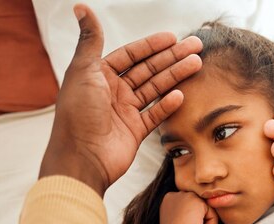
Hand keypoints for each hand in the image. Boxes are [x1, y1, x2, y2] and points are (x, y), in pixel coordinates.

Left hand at [39, 4, 201, 195]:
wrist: (81, 158)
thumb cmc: (77, 115)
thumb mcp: (83, 71)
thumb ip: (90, 40)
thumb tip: (82, 7)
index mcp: (99, 75)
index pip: (131, 55)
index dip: (152, 45)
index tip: (173, 38)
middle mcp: (113, 92)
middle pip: (148, 70)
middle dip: (171, 58)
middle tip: (195, 47)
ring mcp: (125, 112)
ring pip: (155, 89)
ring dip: (175, 77)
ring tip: (196, 64)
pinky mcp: (135, 131)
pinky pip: (155, 114)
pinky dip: (168, 104)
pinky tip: (181, 94)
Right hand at [145, 192, 217, 223]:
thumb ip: (186, 214)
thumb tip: (201, 214)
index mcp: (168, 200)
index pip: (191, 208)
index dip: (191, 223)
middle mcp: (175, 195)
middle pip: (200, 208)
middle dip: (198, 223)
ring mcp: (186, 196)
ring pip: (207, 211)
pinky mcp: (197, 202)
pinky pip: (213, 215)